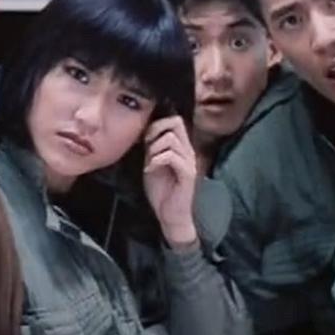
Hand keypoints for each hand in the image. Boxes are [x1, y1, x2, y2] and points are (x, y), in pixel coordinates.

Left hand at [142, 115, 197, 249]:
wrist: (170, 214)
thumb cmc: (161, 190)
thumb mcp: (153, 163)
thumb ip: (152, 148)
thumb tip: (145, 132)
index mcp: (181, 147)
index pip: (174, 120)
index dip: (157, 124)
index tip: (145, 139)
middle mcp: (188, 151)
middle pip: (176, 122)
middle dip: (156, 129)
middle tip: (146, 145)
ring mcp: (189, 161)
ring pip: (171, 139)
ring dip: (154, 149)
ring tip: (149, 163)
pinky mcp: (187, 174)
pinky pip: (171, 156)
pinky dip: (156, 160)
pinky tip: (150, 170)